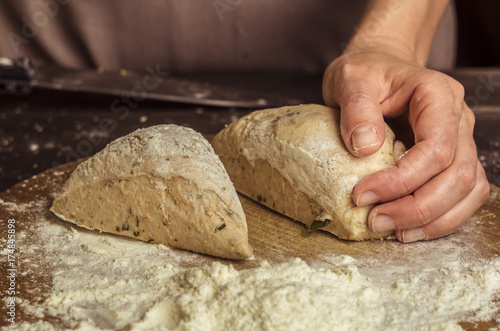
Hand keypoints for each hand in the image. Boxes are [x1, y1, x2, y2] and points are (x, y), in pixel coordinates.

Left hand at [323, 49, 489, 242]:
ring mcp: (460, 141)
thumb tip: (365, 147)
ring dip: (432, 219)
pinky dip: (439, 218)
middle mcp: (457, 119)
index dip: (402, 179)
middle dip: (417, 207)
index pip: (436, 147)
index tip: (362, 195)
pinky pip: (461, 196)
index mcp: (437, 95)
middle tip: (375, 221)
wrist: (377, 68)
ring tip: (392, 231)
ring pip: (468, 190)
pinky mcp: (451, 159)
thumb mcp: (351, 80)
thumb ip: (357, 108)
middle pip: (458, 175)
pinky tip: (408, 228)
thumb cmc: (365, 72)